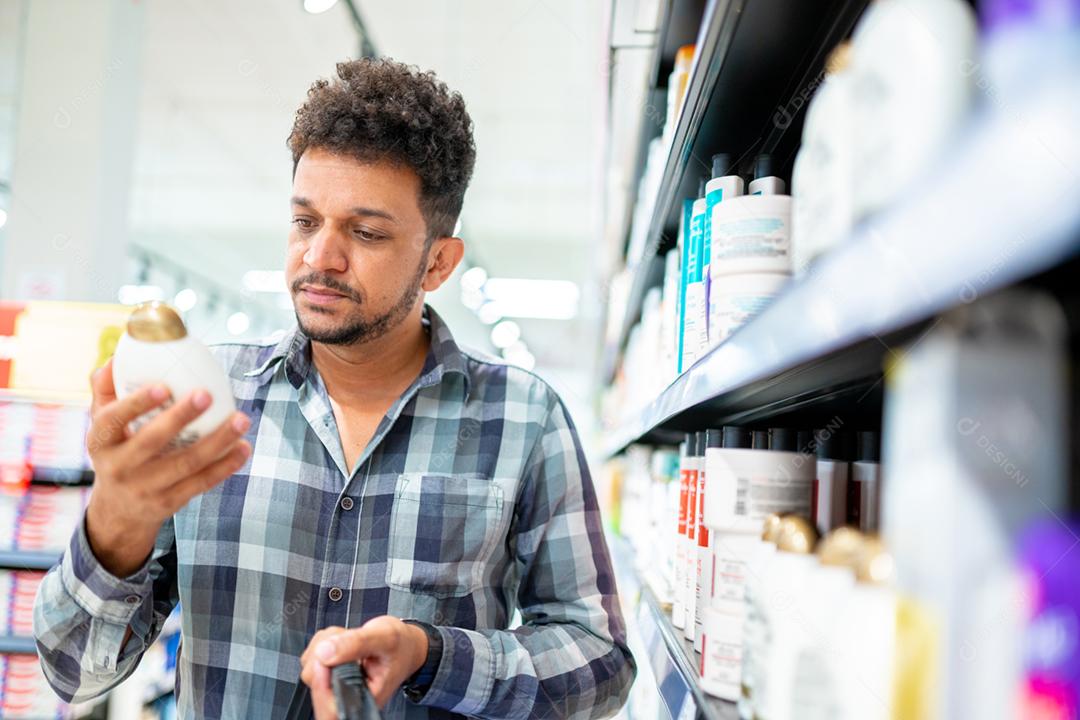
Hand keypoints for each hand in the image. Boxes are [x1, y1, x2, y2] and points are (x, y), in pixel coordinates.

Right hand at [84, 358, 251, 576]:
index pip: (113, 420)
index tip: (163, 387)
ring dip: (217, 441)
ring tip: (241, 420)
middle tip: (207, 395)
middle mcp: (120, 467)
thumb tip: (116, 356)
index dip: (136, 404)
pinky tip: (243, 447)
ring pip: (185, 464)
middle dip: (181, 418)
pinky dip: (225, 466)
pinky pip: (201, 483)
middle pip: (152, 442)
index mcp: (101, 442)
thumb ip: (106, 390)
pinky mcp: (170, 503)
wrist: (119, 512)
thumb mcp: (102, 426)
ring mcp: (146, 488)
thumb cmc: (117, 452)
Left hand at [299, 616, 428, 717]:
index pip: (330, 706)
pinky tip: (343, 642)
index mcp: (364, 699)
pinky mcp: (327, 673)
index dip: (321, 684)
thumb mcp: (385, 638)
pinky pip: (311, 655)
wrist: (406, 645)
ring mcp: (334, 685)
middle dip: (326, 652)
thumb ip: (356, 644)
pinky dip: (323, 642)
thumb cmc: (401, 646)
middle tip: (347, 640)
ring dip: (325, 644)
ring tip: (350, 640)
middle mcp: (346, 696)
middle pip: (314, 680)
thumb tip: (325, 652)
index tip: (324, 658)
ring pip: (310, 664)